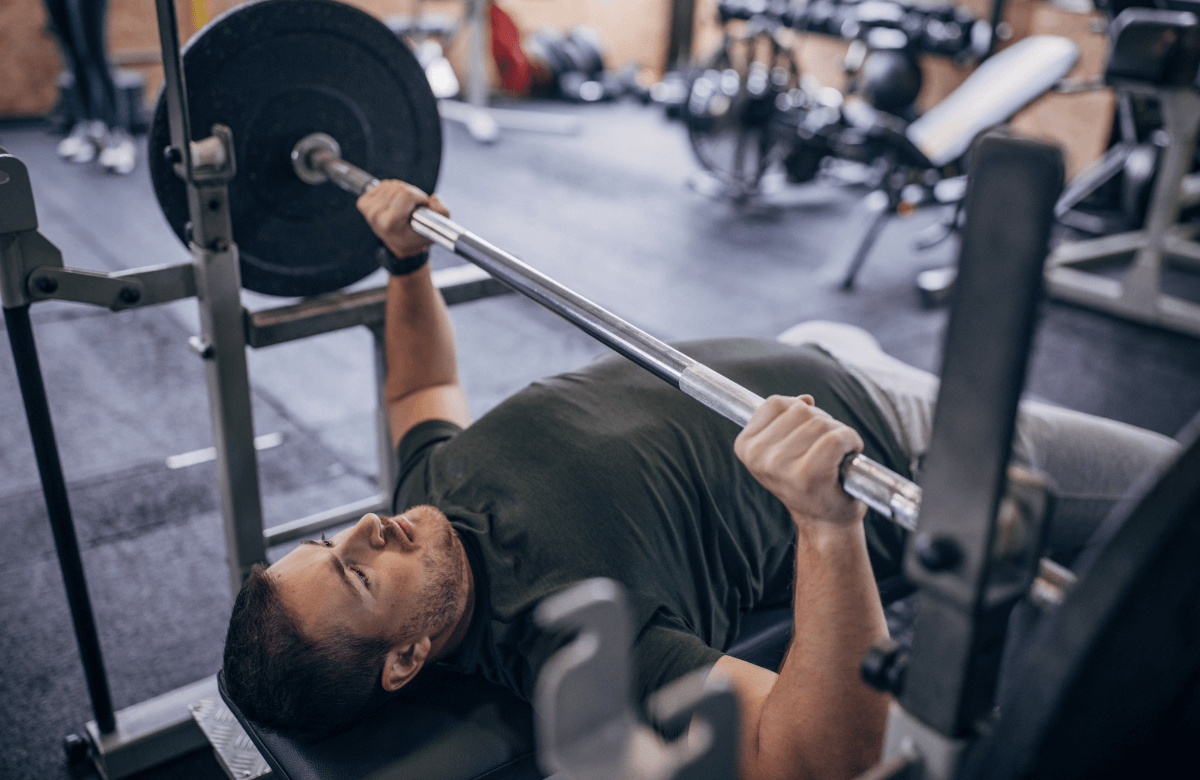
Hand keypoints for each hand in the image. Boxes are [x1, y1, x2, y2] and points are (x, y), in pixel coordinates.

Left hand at [356, 180, 450, 259]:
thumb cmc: (418, 236)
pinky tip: (394, 202)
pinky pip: (382, 185)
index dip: (419, 197)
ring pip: (391, 184)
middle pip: (399, 187)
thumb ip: (443, 212)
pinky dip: (392, 190)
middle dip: (412, 193)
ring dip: (402, 191)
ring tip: (404, 205)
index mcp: (390, 223)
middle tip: (414, 207)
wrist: (400, 246)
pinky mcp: (362, 203)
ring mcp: (367, 209)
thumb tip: (433, 198)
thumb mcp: (436, 229)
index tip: (422, 206)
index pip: (407, 194)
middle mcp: (375, 216)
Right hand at [734, 395, 865, 528]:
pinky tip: (848, 456)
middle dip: (821, 422)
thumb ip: (787, 419)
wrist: (823, 522)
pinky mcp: (809, 474)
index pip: (776, 403)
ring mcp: (781, 465)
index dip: (799, 413)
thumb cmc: (807, 482)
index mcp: (745, 446)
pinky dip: (851, 441)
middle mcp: (758, 455)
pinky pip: (837, 437)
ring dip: (837, 432)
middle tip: (823, 449)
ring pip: (821, 422)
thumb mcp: (784, 447)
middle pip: (802, 410)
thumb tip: (805, 400)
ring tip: (834, 455)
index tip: (803, 437)